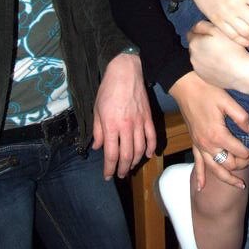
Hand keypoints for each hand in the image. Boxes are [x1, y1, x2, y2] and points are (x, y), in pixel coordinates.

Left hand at [92, 53, 155, 179]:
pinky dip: (151, 148)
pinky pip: (151, 137)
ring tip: (131, 167)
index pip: (111, 154)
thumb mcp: (96, 109)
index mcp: (111, 126)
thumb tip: (98, 147)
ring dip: (136, 162)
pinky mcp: (148, 117)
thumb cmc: (108, 89)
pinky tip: (148, 155)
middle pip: (127, 155)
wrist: (126, 72)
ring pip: (140, 149)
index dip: (109, 168)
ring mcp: (139, 123)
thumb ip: (97, 131)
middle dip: (123, 169)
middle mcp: (126, 127)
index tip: (107, 176)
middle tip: (120, 175)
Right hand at [169, 70, 248, 188]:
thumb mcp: (228, 101)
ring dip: (227, 179)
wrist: (185, 86)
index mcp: (218, 136)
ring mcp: (199, 146)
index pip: (240, 152)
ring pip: (214, 170)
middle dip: (243, 164)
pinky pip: (197, 164)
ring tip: (239, 186)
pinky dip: (200, 177)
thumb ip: (242, 118)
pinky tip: (201, 188)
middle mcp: (208, 145)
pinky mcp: (194, 143)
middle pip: (229, 164)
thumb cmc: (207, 90)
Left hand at [187, 20, 248, 90]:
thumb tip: (195, 27)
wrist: (241, 72)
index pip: (191, 33)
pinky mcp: (205, 78)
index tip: (213, 34)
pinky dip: (210, 66)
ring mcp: (198, 69)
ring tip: (221, 55)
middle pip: (195, 46)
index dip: (202, 32)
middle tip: (218, 44)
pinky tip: (222, 65)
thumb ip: (203, 25)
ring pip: (199, 58)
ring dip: (206, 56)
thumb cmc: (231, 49)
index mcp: (194, 43)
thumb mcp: (218, 29)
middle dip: (203, 44)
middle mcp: (192, 57)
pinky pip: (205, 69)